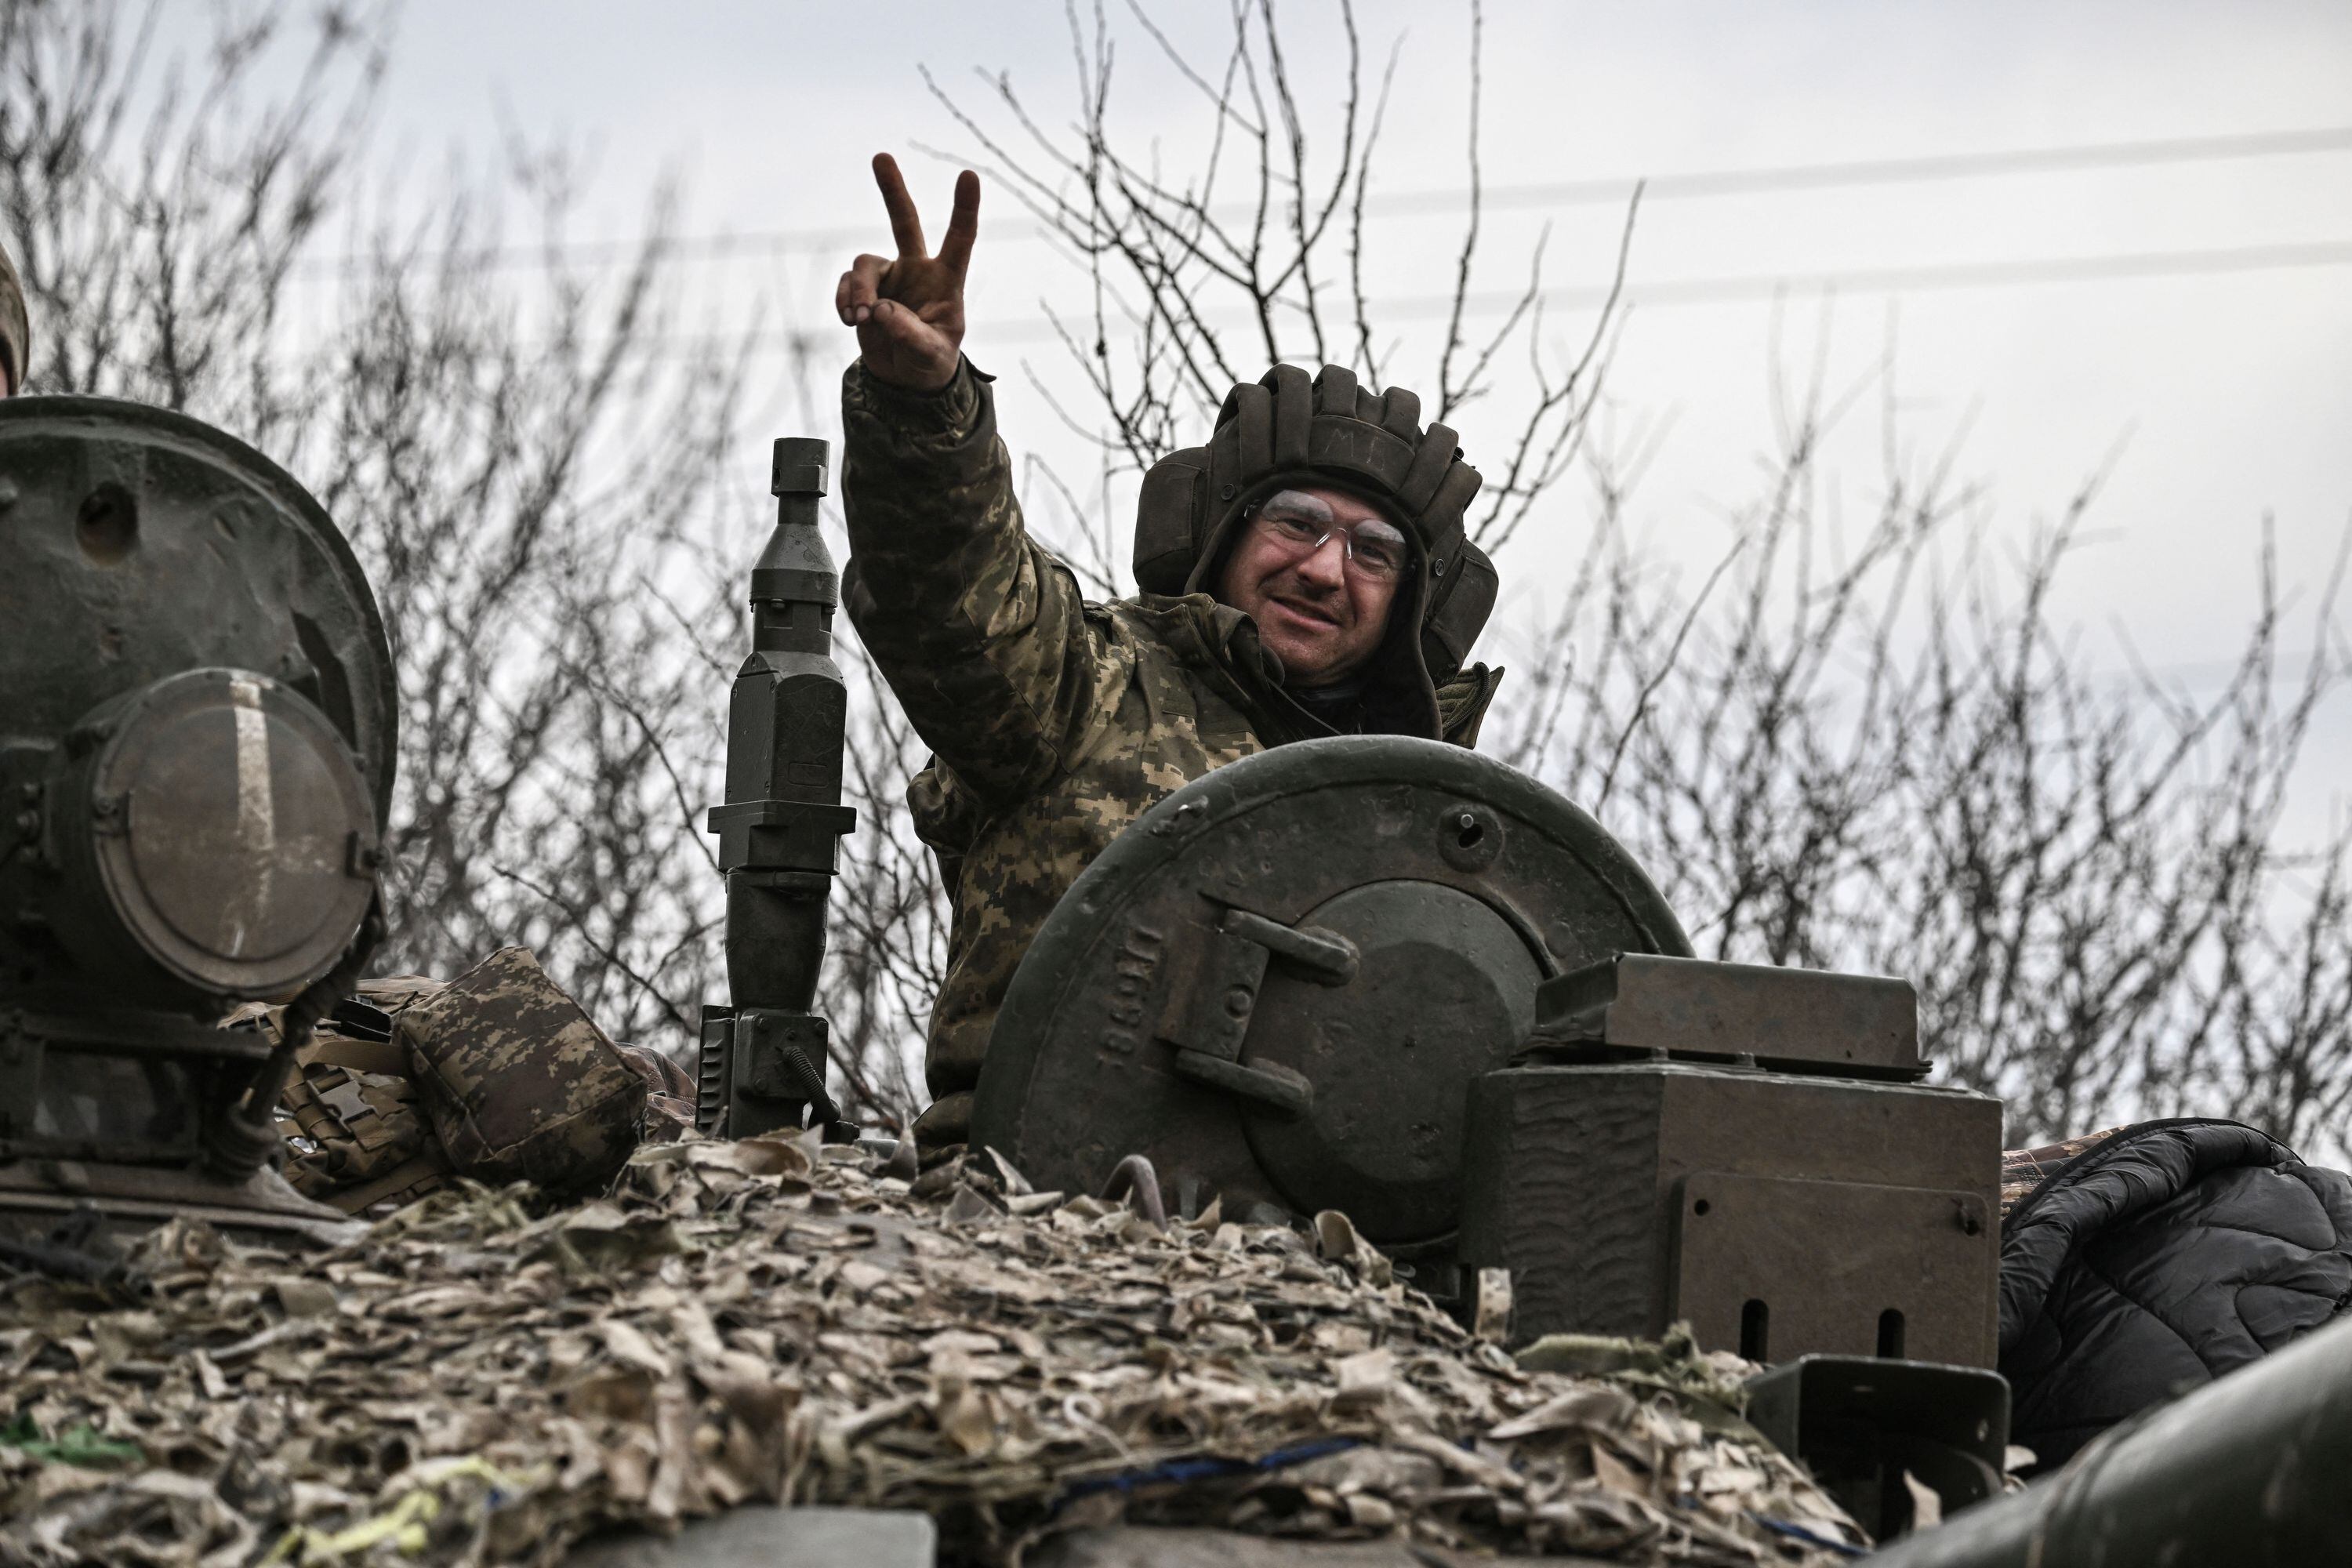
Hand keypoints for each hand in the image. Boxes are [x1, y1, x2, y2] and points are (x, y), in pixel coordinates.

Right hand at [836, 153, 978, 392]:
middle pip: (904, 222)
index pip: (959, 239)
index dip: (964, 208)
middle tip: (881, 157)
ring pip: (864, 264)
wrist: (906, 379)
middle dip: (893, 190)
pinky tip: (851, 321)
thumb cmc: (931, 362)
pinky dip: (844, 301)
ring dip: (858, 290)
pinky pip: (846, 284)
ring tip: (860, 319)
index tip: (969, 175)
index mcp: (946, 280)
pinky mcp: (863, 290)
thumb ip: (911, 335)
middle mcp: (917, 270)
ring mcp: (888, 277)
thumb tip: (880, 311)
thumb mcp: (931, 355)